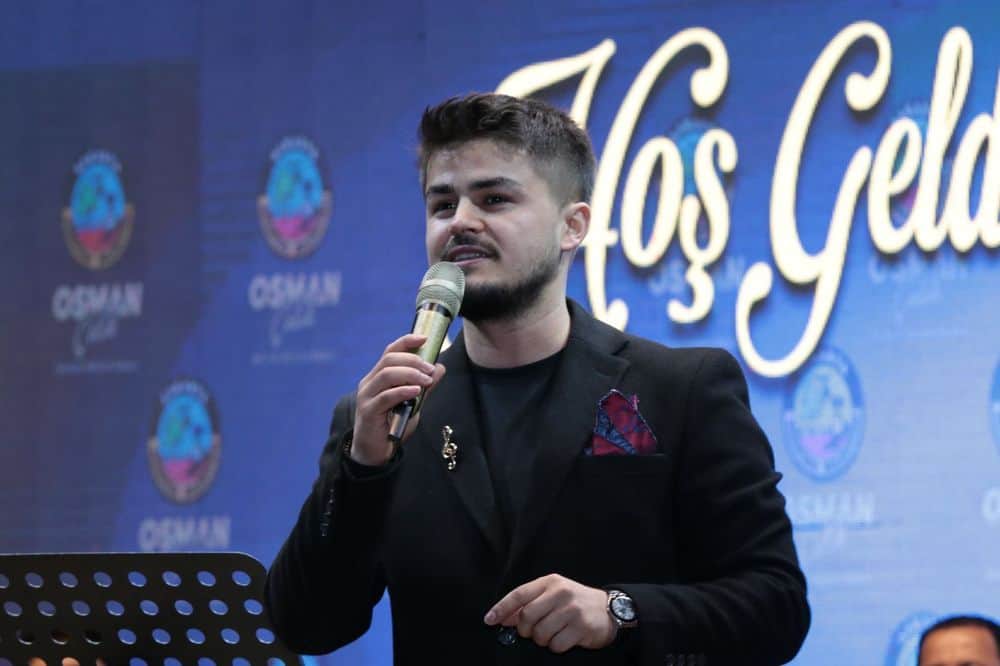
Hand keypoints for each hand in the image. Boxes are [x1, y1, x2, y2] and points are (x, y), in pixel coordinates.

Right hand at [351, 333, 445, 464]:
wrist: (375, 453)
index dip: (407, 341)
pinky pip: (386, 396)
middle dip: (413, 360)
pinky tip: (416, 392)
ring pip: (386, 374)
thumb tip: (440, 367)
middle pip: (389, 359)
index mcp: (378, 377)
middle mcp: (369, 382)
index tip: (424, 338)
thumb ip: (425, 386)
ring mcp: (366, 396)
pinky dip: (403, 391)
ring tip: (426, 380)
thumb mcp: (413, 404)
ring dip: (410, 374)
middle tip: (430, 369)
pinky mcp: (368, 411)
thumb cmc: (392, 426)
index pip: (390, 351)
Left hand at [484, 574, 616, 653]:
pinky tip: (564, 639)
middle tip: (532, 632)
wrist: (609, 609)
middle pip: (526, 616)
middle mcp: (560, 593)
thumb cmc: (576, 602)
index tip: (489, 620)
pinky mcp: (581, 627)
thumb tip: (504, 618)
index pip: (519, 594)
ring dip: (542, 640)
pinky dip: (556, 646)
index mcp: (550, 582)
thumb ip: (530, 603)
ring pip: (540, 633)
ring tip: (552, 634)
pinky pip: (556, 645)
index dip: (501, 608)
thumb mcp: (553, 594)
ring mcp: (572, 609)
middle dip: (525, 630)